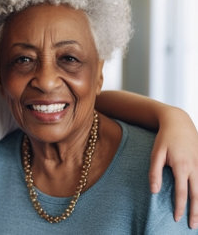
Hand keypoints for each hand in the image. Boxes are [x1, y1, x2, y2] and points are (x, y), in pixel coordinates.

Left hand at [149, 107, 197, 228]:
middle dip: (196, 212)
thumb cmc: (164, 139)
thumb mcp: (155, 154)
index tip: (177, 219)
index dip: (180, 207)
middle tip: (194, 226)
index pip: (182, 192)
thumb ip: (154, 173)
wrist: (178, 122)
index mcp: (182, 167)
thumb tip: (154, 192)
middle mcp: (195, 167)